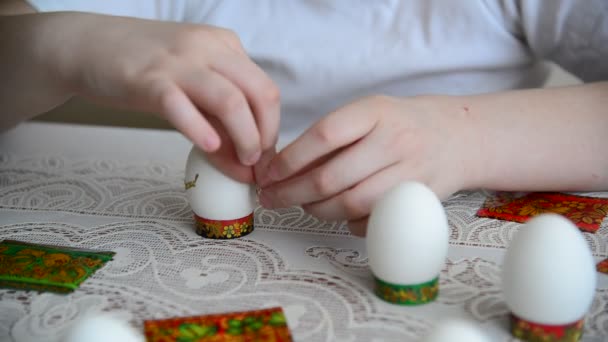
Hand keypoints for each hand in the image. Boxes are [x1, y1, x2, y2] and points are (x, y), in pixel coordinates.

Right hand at [48, 13, 279, 181]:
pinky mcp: (148, 79)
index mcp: (225, 46)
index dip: (273, 130)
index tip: (265, 160)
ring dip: (245, 139)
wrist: (87, 45)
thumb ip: (218, 117)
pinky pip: (181, 107)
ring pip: (230, 100)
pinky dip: (200, 131)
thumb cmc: (144, 67)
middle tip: (258, 167)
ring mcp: (179, 62)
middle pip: (260, 94)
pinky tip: (209, 148)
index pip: (266, 90)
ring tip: (242, 165)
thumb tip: (245, 162)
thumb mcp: (191, 83)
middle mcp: (209, 48)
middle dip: (267, 137)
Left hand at [258, 95, 476, 235]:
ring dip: (316, 210)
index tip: (268, 173)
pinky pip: (372, 222)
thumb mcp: (369, 114)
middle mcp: (395, 141)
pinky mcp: (419, 201)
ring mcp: (410, 173)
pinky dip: (347, 223)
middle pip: (332, 178)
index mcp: (376, 112)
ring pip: (350, 204)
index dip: (290, 159)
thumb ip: (332, 136)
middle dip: (291, 193)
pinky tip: (338, 213)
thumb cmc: (401, 124)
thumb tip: (280, 167)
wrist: (458, 137)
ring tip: (302, 204)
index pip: (324, 136)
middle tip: (271, 198)